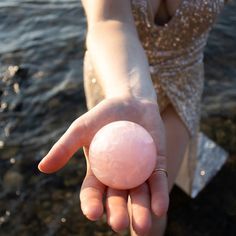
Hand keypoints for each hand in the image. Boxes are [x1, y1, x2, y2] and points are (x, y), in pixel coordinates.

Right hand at [38, 97, 168, 234]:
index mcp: (99, 172)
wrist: (130, 101)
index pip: (93, 192)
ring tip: (143, 227)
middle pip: (117, 198)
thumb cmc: (103, 115)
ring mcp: (139, 172)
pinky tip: (160, 208)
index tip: (93, 213)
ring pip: (139, 195)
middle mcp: (119, 176)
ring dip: (141, 212)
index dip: (91, 204)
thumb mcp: (81, 128)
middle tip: (118, 225)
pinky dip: (159, 194)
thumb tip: (42, 168)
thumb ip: (64, 147)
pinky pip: (158, 182)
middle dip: (118, 213)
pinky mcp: (156, 164)